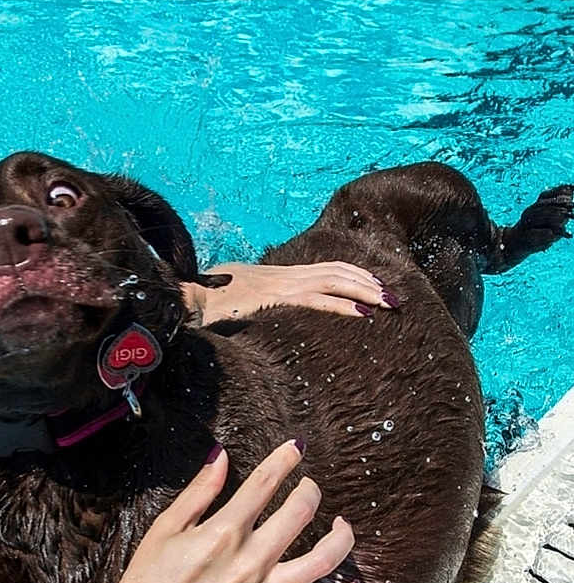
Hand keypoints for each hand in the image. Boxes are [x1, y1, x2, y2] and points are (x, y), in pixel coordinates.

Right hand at [102, 440, 356, 582]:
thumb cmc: (146, 580)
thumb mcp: (166, 527)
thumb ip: (199, 490)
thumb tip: (221, 456)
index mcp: (224, 532)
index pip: (266, 482)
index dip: (285, 459)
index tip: (295, 449)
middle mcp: (251, 562)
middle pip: (301, 513)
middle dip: (310, 489)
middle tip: (307, 485)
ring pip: (324, 564)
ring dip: (342, 538)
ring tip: (341, 525)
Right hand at [185, 261, 397, 324]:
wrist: (187, 295)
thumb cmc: (205, 303)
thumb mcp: (234, 302)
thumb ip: (249, 305)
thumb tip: (252, 313)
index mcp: (278, 276)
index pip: (325, 269)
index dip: (353, 275)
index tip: (374, 286)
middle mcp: (284, 275)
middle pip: (337, 270)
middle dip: (368, 281)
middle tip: (394, 297)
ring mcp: (282, 284)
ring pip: (334, 279)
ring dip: (365, 290)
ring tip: (388, 302)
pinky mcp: (277, 297)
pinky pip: (317, 298)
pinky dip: (342, 304)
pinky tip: (363, 313)